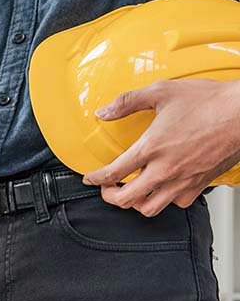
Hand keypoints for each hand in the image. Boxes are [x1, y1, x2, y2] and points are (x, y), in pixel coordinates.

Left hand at [83, 79, 239, 216]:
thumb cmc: (210, 101)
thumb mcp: (163, 91)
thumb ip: (128, 101)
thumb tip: (104, 111)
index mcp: (151, 148)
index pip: (112, 173)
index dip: (94, 179)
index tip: (90, 178)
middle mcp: (165, 169)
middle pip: (125, 199)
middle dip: (109, 196)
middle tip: (107, 188)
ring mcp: (183, 181)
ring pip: (149, 208)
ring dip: (135, 203)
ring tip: (131, 191)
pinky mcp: (199, 185)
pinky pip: (176, 203)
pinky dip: (164, 200)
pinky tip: (162, 188)